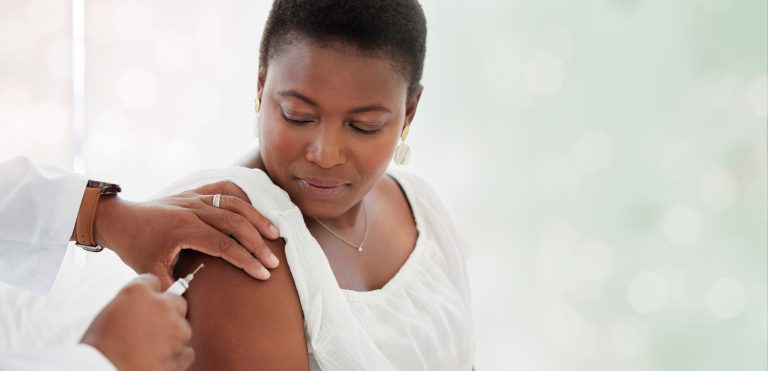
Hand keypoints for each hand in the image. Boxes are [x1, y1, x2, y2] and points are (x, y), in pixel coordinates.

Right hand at [81, 274, 192, 370]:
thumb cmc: (99, 347)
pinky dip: (177, 355)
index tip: (146, 303)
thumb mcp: (109, 314)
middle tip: (152, 326)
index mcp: (138, 292)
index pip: (153, 282)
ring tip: (151, 348)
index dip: (149, 294)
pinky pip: (186, 351)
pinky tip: (161, 359)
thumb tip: (141, 307)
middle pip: (176, 301)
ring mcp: (175, 328)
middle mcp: (161, 305)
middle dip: (168, 311)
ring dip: (172, 335)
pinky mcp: (181, 351)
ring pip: (183, 327)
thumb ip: (131, 304)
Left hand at [92, 181, 280, 286]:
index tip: (263, 274)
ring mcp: (195, 197)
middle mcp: (193, 209)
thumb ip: (172, 287)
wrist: (119, 219)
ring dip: (257, 218)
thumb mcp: (150, 272)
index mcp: (184, 229)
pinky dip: (243, 196)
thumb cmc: (135, 247)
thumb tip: (192, 305)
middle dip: (258, 243)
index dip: (246, 260)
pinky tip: (254, 209)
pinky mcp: (195, 191)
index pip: (224, 244)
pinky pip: (224, 188)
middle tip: (274, 262)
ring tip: (275, 234)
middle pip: (236, 223)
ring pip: (235, 203)